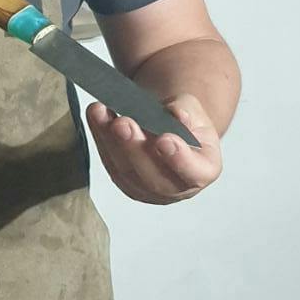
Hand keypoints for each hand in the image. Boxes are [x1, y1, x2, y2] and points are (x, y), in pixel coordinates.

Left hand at [86, 92, 221, 204]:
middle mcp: (176, 188)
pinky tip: (96, 115)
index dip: (179, 159)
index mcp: (203, 171)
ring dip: (110, 140)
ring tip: (101, 112)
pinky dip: (100, 137)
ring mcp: (147, 190)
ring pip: (125, 171)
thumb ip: (187, 111)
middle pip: (153, 177)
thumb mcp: (194, 109)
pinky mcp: (124, 181)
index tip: (165, 139)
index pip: (194, 173)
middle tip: (123, 123)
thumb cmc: (186, 122)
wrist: (170, 127)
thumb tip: (176, 115)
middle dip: (135, 148)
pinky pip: (110, 163)